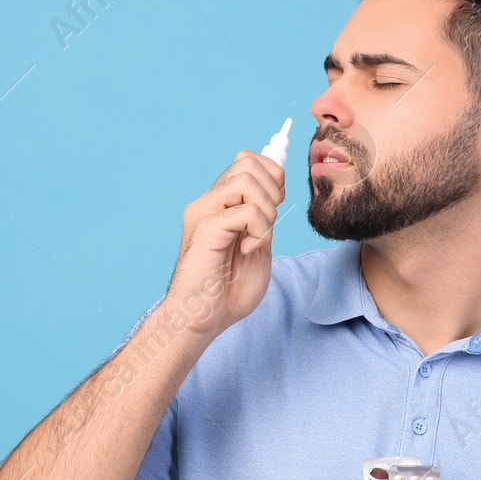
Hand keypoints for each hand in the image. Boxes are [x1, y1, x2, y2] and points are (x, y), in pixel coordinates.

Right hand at [166, 149, 284, 336]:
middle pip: (248, 161)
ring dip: (266, 209)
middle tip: (268, 222)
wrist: (203, 319)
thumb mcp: (258, 245)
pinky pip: (245, 210)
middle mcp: (208, 202)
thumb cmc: (228, 290)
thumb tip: (277, 189)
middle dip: (273, 189)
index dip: (272, 174)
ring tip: (258, 236)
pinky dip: (258, 229)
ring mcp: (204, 213)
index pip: (246, 160)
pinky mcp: (205, 229)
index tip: (276, 205)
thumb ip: (263, 218)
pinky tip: (248, 249)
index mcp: (219, 204)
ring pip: (246, 178)